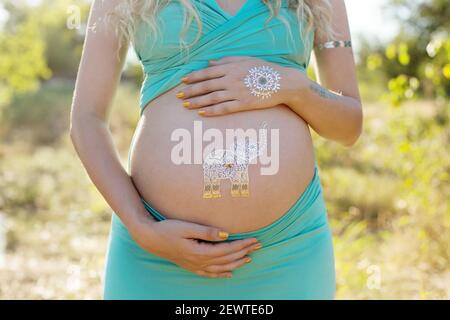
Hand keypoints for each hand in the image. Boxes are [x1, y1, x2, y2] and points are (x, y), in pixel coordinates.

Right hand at [129, 217, 261, 278]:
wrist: (150, 238)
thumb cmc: (168, 229)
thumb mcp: (187, 227)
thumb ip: (206, 231)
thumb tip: (225, 234)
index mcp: (200, 251)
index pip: (227, 249)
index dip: (242, 245)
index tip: (255, 240)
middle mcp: (199, 261)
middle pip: (227, 259)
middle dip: (244, 252)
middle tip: (258, 246)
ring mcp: (195, 266)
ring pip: (221, 268)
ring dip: (236, 263)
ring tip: (249, 258)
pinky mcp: (190, 266)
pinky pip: (209, 274)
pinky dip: (221, 274)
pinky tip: (229, 274)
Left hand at [177, 56, 303, 115]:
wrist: (283, 83)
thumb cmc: (265, 70)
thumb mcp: (245, 60)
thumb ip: (226, 61)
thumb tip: (209, 63)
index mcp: (231, 67)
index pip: (207, 72)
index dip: (194, 77)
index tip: (183, 81)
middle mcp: (232, 79)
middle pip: (206, 86)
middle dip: (191, 91)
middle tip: (178, 96)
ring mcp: (238, 92)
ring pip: (212, 98)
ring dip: (198, 102)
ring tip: (186, 105)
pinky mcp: (244, 104)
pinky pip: (225, 108)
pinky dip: (212, 111)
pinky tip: (202, 113)